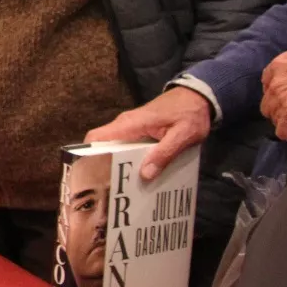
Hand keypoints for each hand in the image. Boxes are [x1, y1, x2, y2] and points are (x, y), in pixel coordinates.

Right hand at [85, 86, 211, 181]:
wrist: (198, 96)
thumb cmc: (190, 113)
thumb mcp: (182, 135)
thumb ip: (164, 154)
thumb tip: (144, 174)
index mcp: (131, 124)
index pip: (97, 137)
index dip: (88, 155)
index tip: (91, 175)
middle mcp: (125, 124)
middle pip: (103, 146)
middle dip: (103, 166)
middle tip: (110, 189)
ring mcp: (131, 127)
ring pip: (115, 147)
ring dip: (117, 164)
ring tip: (123, 187)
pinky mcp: (138, 130)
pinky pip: (126, 146)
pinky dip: (128, 160)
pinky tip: (138, 175)